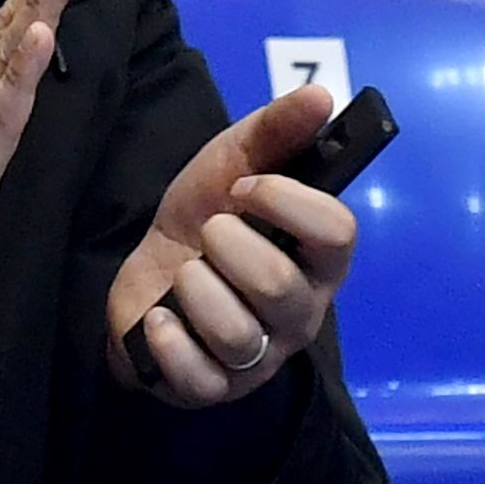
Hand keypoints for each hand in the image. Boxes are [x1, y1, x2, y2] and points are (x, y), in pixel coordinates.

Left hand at [106, 84, 359, 405]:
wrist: (146, 274)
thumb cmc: (205, 219)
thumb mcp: (232, 163)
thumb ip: (276, 131)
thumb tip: (322, 95)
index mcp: (319, 258)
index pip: (338, 233)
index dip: (288, 202)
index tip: (245, 186)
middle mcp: (301, 313)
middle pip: (278, 286)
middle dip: (226, 245)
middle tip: (208, 233)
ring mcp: (260, 357)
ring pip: (236, 331)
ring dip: (194, 288)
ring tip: (184, 276)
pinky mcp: (213, 388)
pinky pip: (197, 374)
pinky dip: (169, 338)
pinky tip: (160, 317)